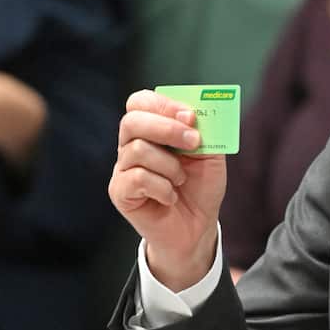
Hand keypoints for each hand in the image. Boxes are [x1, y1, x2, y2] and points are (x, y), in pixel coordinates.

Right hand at [108, 90, 226, 290]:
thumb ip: (205, 132)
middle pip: (132, 121)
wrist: (198, 226)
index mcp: (151, 130)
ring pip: (138, 150)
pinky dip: (163, 187)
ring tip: (181, 180)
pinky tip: (171, 197)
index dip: (163, 104)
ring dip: (170, 166)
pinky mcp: (119, 191)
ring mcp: (122, 168)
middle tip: (193, 142)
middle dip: (167, 128)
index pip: (140, 102)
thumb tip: (197, 113)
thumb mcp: (210, 155)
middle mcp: (131, 145)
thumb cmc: (200, 187)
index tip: (190, 116)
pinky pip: (137, 178)